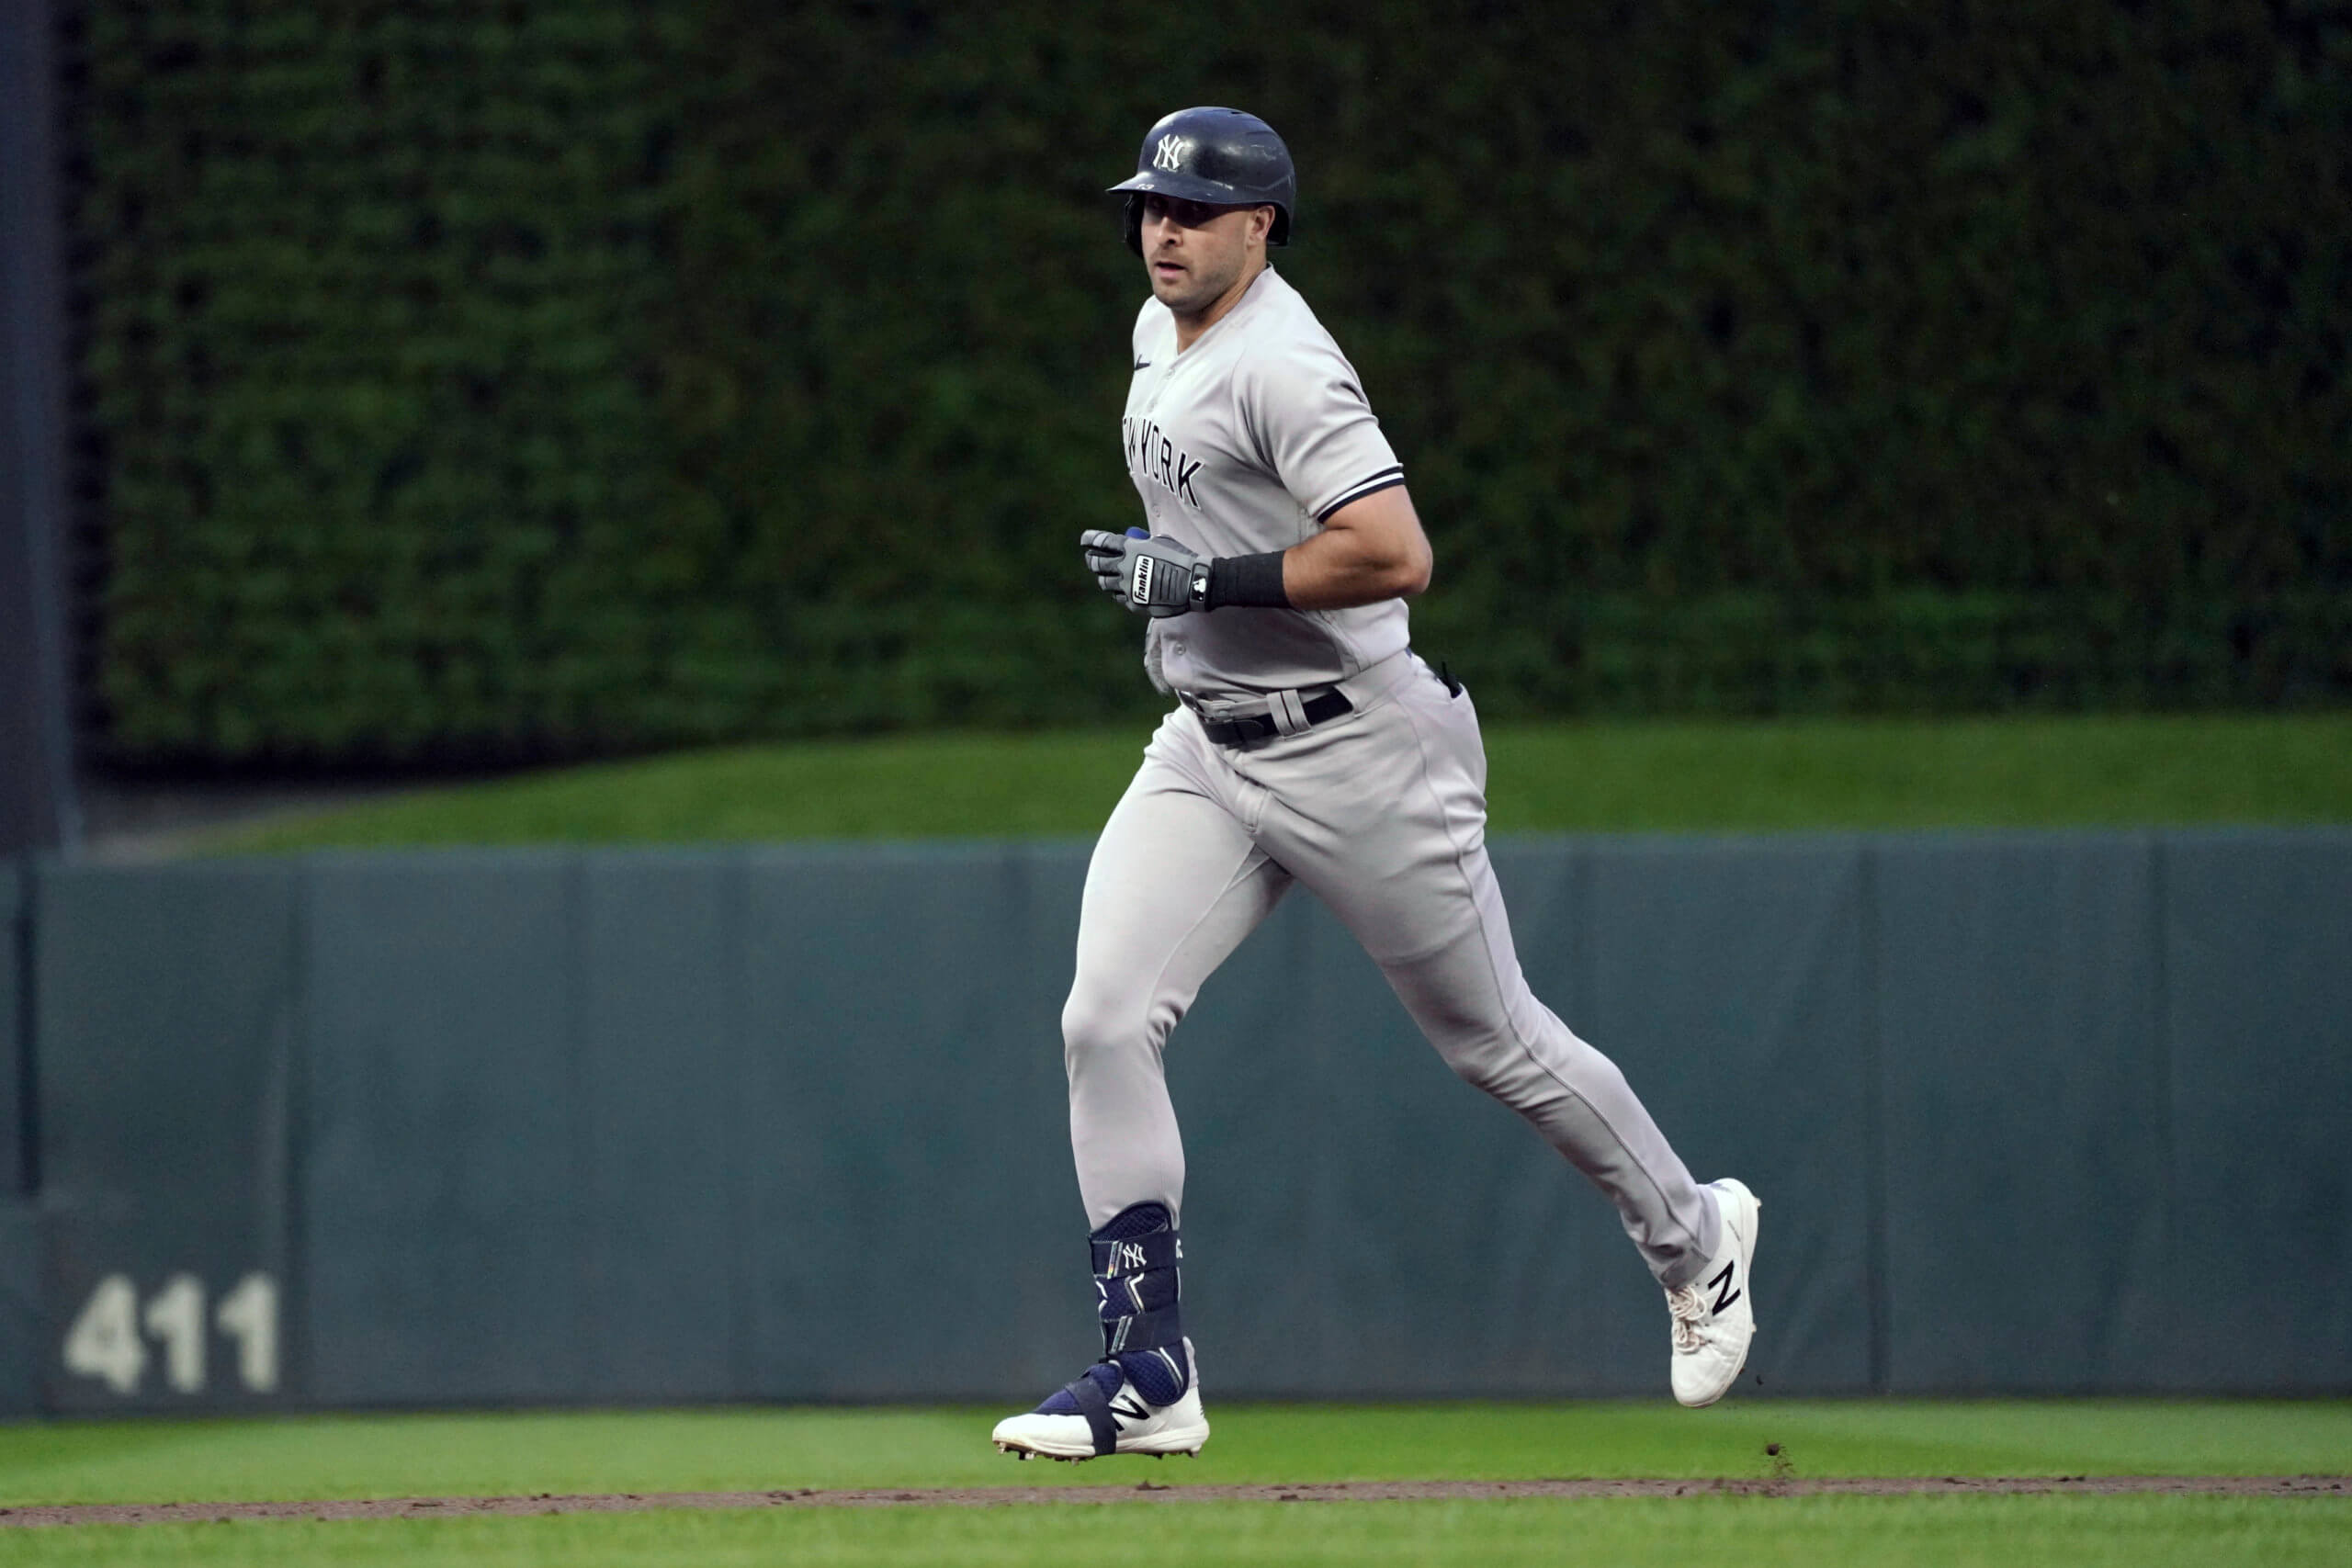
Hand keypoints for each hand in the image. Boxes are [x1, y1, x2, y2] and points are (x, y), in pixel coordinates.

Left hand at [1078, 528, 1205, 617]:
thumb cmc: (1181, 558)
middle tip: (1091, 559)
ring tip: (1106, 576)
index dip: (1090, 539)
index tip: (1084, 540)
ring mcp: (1127, 587)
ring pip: (1105, 583)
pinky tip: (1123, 590)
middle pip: (1096, 564)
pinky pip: (1119, 597)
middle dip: (1091, 560)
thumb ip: (1143, 543)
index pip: (1101, 542)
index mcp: (1130, 548)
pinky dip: (1120, 592)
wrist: (1194, 583)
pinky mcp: (1134, 603)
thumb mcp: (1161, 542)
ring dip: (1104, 578)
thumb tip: (1135, 542)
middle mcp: (1124, 567)